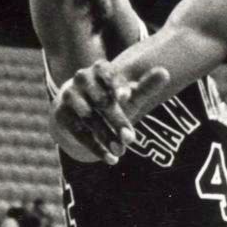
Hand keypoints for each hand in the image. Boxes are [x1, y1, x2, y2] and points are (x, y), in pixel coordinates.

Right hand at [52, 59, 170, 164]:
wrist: (78, 110)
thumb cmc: (110, 98)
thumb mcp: (127, 94)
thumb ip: (145, 85)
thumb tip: (165, 72)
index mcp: (100, 68)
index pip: (110, 76)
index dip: (117, 87)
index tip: (125, 97)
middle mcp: (82, 78)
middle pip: (101, 101)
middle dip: (117, 120)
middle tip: (131, 138)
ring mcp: (70, 96)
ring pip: (90, 119)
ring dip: (106, 136)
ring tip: (121, 151)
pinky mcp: (61, 114)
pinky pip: (80, 133)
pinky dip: (96, 148)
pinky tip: (110, 159)